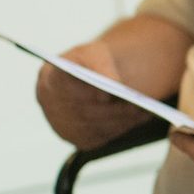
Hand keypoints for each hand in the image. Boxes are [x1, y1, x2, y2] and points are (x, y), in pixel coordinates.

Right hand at [36, 41, 152, 149]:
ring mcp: (61, 124)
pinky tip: (140, 117)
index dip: (84, 91)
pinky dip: (123, 127)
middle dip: (112, 108)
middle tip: (136, 105)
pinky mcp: (79, 139)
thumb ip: (99, 64)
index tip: (106, 94)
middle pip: (82, 110)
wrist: (93, 79)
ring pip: (95, 126)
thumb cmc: (92, 63)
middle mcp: (49, 103)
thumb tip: (113, 83)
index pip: (62, 85)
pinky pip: (102, 136)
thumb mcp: (96, 54)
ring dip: (121, 119)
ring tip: (145, 110)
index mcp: (49, 77)